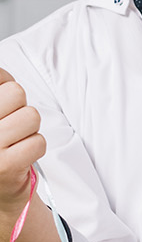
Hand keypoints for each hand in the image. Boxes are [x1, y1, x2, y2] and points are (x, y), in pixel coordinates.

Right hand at [0, 79, 44, 221]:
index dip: (5, 84)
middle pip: (16, 92)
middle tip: (10, 125)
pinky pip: (38, 141)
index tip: (4, 103)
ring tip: (15, 141)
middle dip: (19, 107)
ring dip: (29, 129)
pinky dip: (35, 147)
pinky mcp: (4, 167)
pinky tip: (20, 156)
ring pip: (31, 116)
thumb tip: (2, 74)